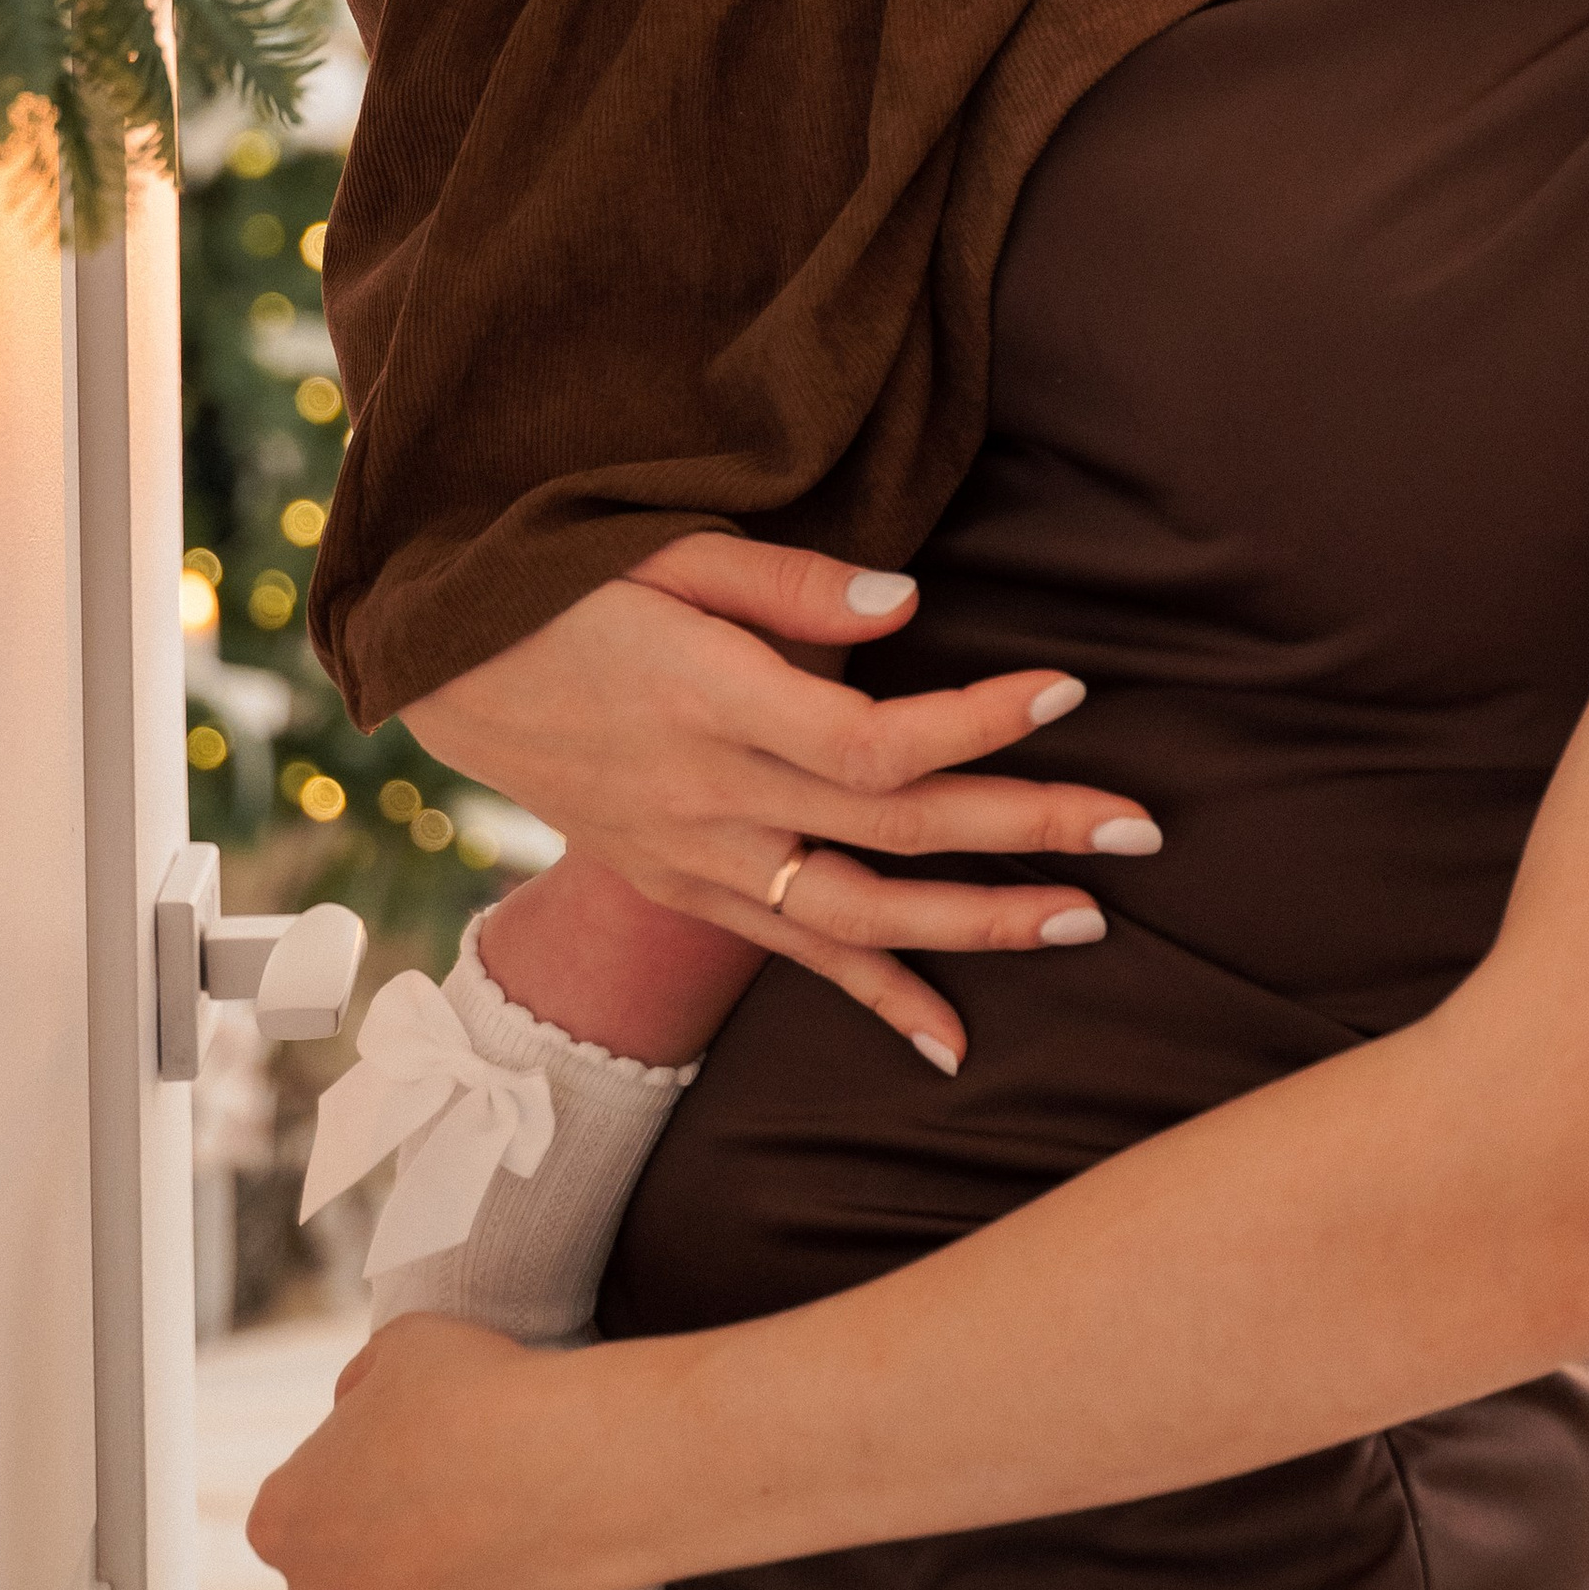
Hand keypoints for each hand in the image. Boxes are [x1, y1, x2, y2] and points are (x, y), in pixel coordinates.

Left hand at [248, 1318, 588, 1589]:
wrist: (565, 1471)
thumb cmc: (485, 1400)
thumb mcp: (402, 1347)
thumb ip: (359, 1388)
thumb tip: (358, 1409)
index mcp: (284, 1522)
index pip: (307, 1515)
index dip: (366, 1489)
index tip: (420, 1471)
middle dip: (393, 1564)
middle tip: (464, 1515)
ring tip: (500, 1558)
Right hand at [404, 533, 1162, 1068]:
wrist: (448, 669)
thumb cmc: (564, 580)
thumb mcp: (662, 547)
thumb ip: (788, 583)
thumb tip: (911, 607)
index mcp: (715, 701)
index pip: (876, 740)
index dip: (978, 724)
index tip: (1068, 687)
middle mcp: (715, 797)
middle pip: (895, 832)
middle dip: (1027, 832)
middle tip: (1140, 828)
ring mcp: (700, 858)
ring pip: (858, 915)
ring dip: (979, 925)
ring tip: (1087, 921)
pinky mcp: (687, 887)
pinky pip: (794, 956)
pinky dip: (876, 996)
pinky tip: (953, 1043)